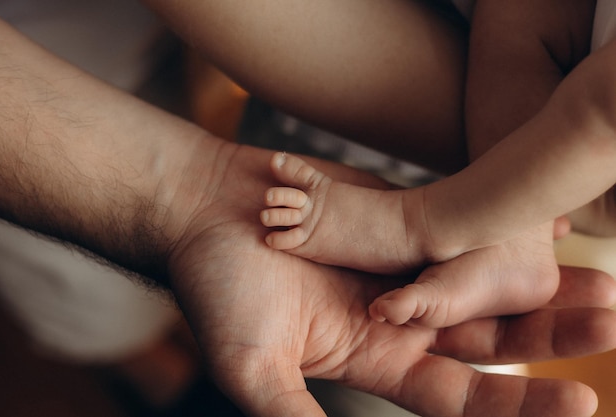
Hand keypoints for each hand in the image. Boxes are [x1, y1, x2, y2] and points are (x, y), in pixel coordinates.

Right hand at [167, 143, 615, 416]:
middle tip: (614, 317)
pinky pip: (457, 220)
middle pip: (488, 330)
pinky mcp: (396, 213)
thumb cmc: (217, 289)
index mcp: (372, 355)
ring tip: (605, 274)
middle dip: (552, 331)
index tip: (579, 401)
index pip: (461, 393)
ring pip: (485, 273)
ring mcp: (400, 259)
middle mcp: (397, 312)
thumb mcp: (254, 368)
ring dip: (541, 276)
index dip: (516, 402)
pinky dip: (499, 219)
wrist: (203, 210)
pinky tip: (546, 214)